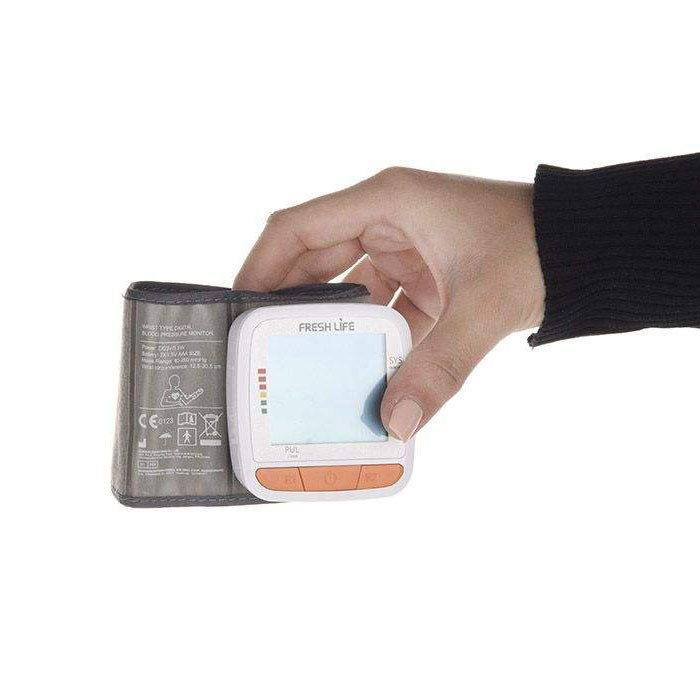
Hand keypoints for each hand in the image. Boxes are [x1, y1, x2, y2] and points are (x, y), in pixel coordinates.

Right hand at [235, 167, 544, 440]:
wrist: (589, 247)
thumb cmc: (540, 245)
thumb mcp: (482, 304)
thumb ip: (440, 366)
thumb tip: (396, 422)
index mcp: (388, 201)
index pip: (298, 228)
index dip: (260, 265)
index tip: (237, 307)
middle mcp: (389, 219)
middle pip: (315, 260)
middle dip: (290, 303)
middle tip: (262, 348)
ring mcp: (407, 248)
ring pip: (349, 288)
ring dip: (334, 326)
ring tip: (306, 367)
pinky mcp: (425, 275)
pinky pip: (383, 307)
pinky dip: (374, 338)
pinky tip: (364, 373)